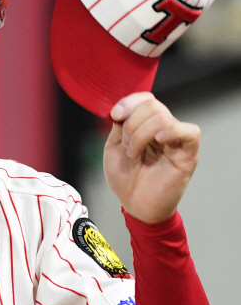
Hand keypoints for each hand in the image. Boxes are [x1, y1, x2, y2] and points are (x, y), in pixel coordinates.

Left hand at [104, 93, 199, 223]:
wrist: (135, 205)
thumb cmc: (126, 179)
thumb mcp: (113, 148)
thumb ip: (119, 126)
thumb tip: (121, 108)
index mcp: (146, 125)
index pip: (145, 99)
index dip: (130, 102)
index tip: (115, 116)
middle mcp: (163, 129)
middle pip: (153, 106)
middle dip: (132, 124)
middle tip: (126, 146)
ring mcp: (177, 140)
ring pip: (163, 117)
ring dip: (141, 134)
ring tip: (134, 154)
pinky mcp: (188, 154)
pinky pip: (190, 132)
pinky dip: (173, 130)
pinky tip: (160, 140)